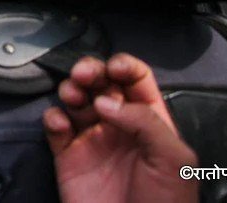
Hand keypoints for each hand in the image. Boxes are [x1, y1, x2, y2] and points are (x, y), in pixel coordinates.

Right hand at [43, 54, 197, 202]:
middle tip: (84, 75)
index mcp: (150, 122)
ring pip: (75, 99)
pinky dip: (53, 118)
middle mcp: (119, 126)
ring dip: (70, 89)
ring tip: (72, 97)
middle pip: (101, 83)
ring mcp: (92, 140)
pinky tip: (60, 124)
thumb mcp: (174, 160)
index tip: (112, 68)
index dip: (123, 67)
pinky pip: (55, 127)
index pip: (136, 81)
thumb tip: (106, 100)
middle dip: (91, 70)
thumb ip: (146, 121)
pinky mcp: (67, 156)